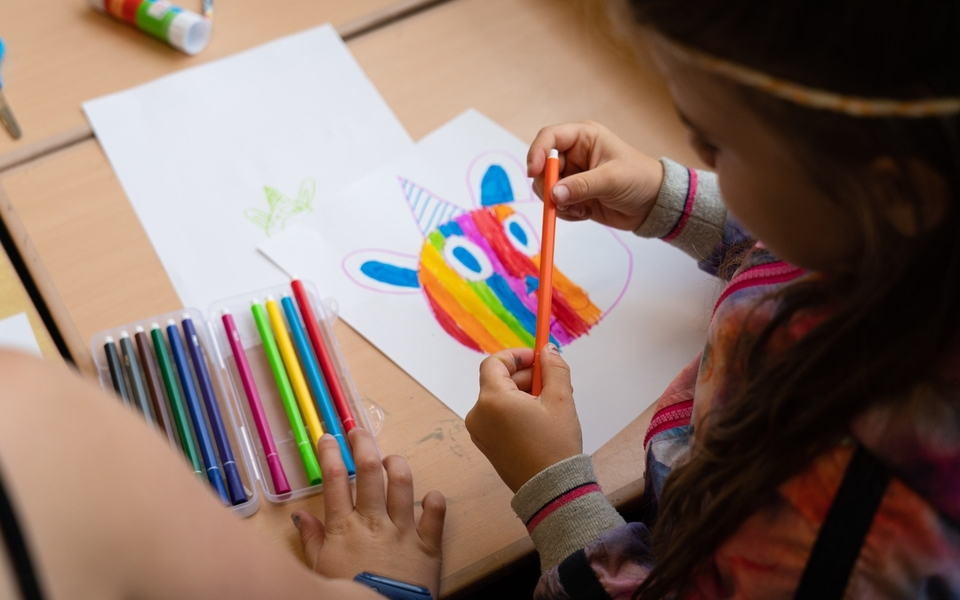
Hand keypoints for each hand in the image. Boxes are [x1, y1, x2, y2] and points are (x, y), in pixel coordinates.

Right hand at [294, 428, 445, 598]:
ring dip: (397, 465)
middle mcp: (373, 522)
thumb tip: (299, 516)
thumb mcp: (320, 570)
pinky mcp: (427, 544)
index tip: (328, 438)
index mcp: (344, 528)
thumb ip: (310, 540)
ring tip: (391, 459)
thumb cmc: (348, 596)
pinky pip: (436, 513)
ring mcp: (402, 530)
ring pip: (402, 483)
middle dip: (363, 444)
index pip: (334, 480)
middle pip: (369, 470)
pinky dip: (435, 501)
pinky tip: (431, 495)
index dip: (330, 454)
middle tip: (358, 432)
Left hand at [465, 345, 582, 492]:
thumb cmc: (555, 445)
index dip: (517, 356)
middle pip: (497, 380)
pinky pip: (497, 416)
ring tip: (550, 404)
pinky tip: (539, 419)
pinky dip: (515, 410)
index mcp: (492, 400)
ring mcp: (479, 432)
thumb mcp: (561, 400)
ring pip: (499, 399)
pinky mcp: (486, 444)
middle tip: (552, 381)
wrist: (550, 490)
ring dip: (523, 393)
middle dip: (525, 376)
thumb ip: (554, 368)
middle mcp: (478, 414)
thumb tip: (548, 350)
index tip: (538, 358)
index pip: (495, 363)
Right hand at [527, 121, 663, 230]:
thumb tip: (554, 194)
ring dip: (559, 203)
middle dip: (548, 186)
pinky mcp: (574, 195)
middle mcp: (574, 154)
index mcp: (583, 137)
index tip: (534, 173)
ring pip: (547, 189)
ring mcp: (573, 176)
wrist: (653, 204)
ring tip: (581, 209)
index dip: (537, 153)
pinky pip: (557, 205)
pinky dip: (566, 212)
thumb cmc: (640, 179)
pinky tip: (585, 212)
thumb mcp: (611, 179)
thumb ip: (581, 186)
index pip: (549, 138)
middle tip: (560, 201)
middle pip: (543, 167)